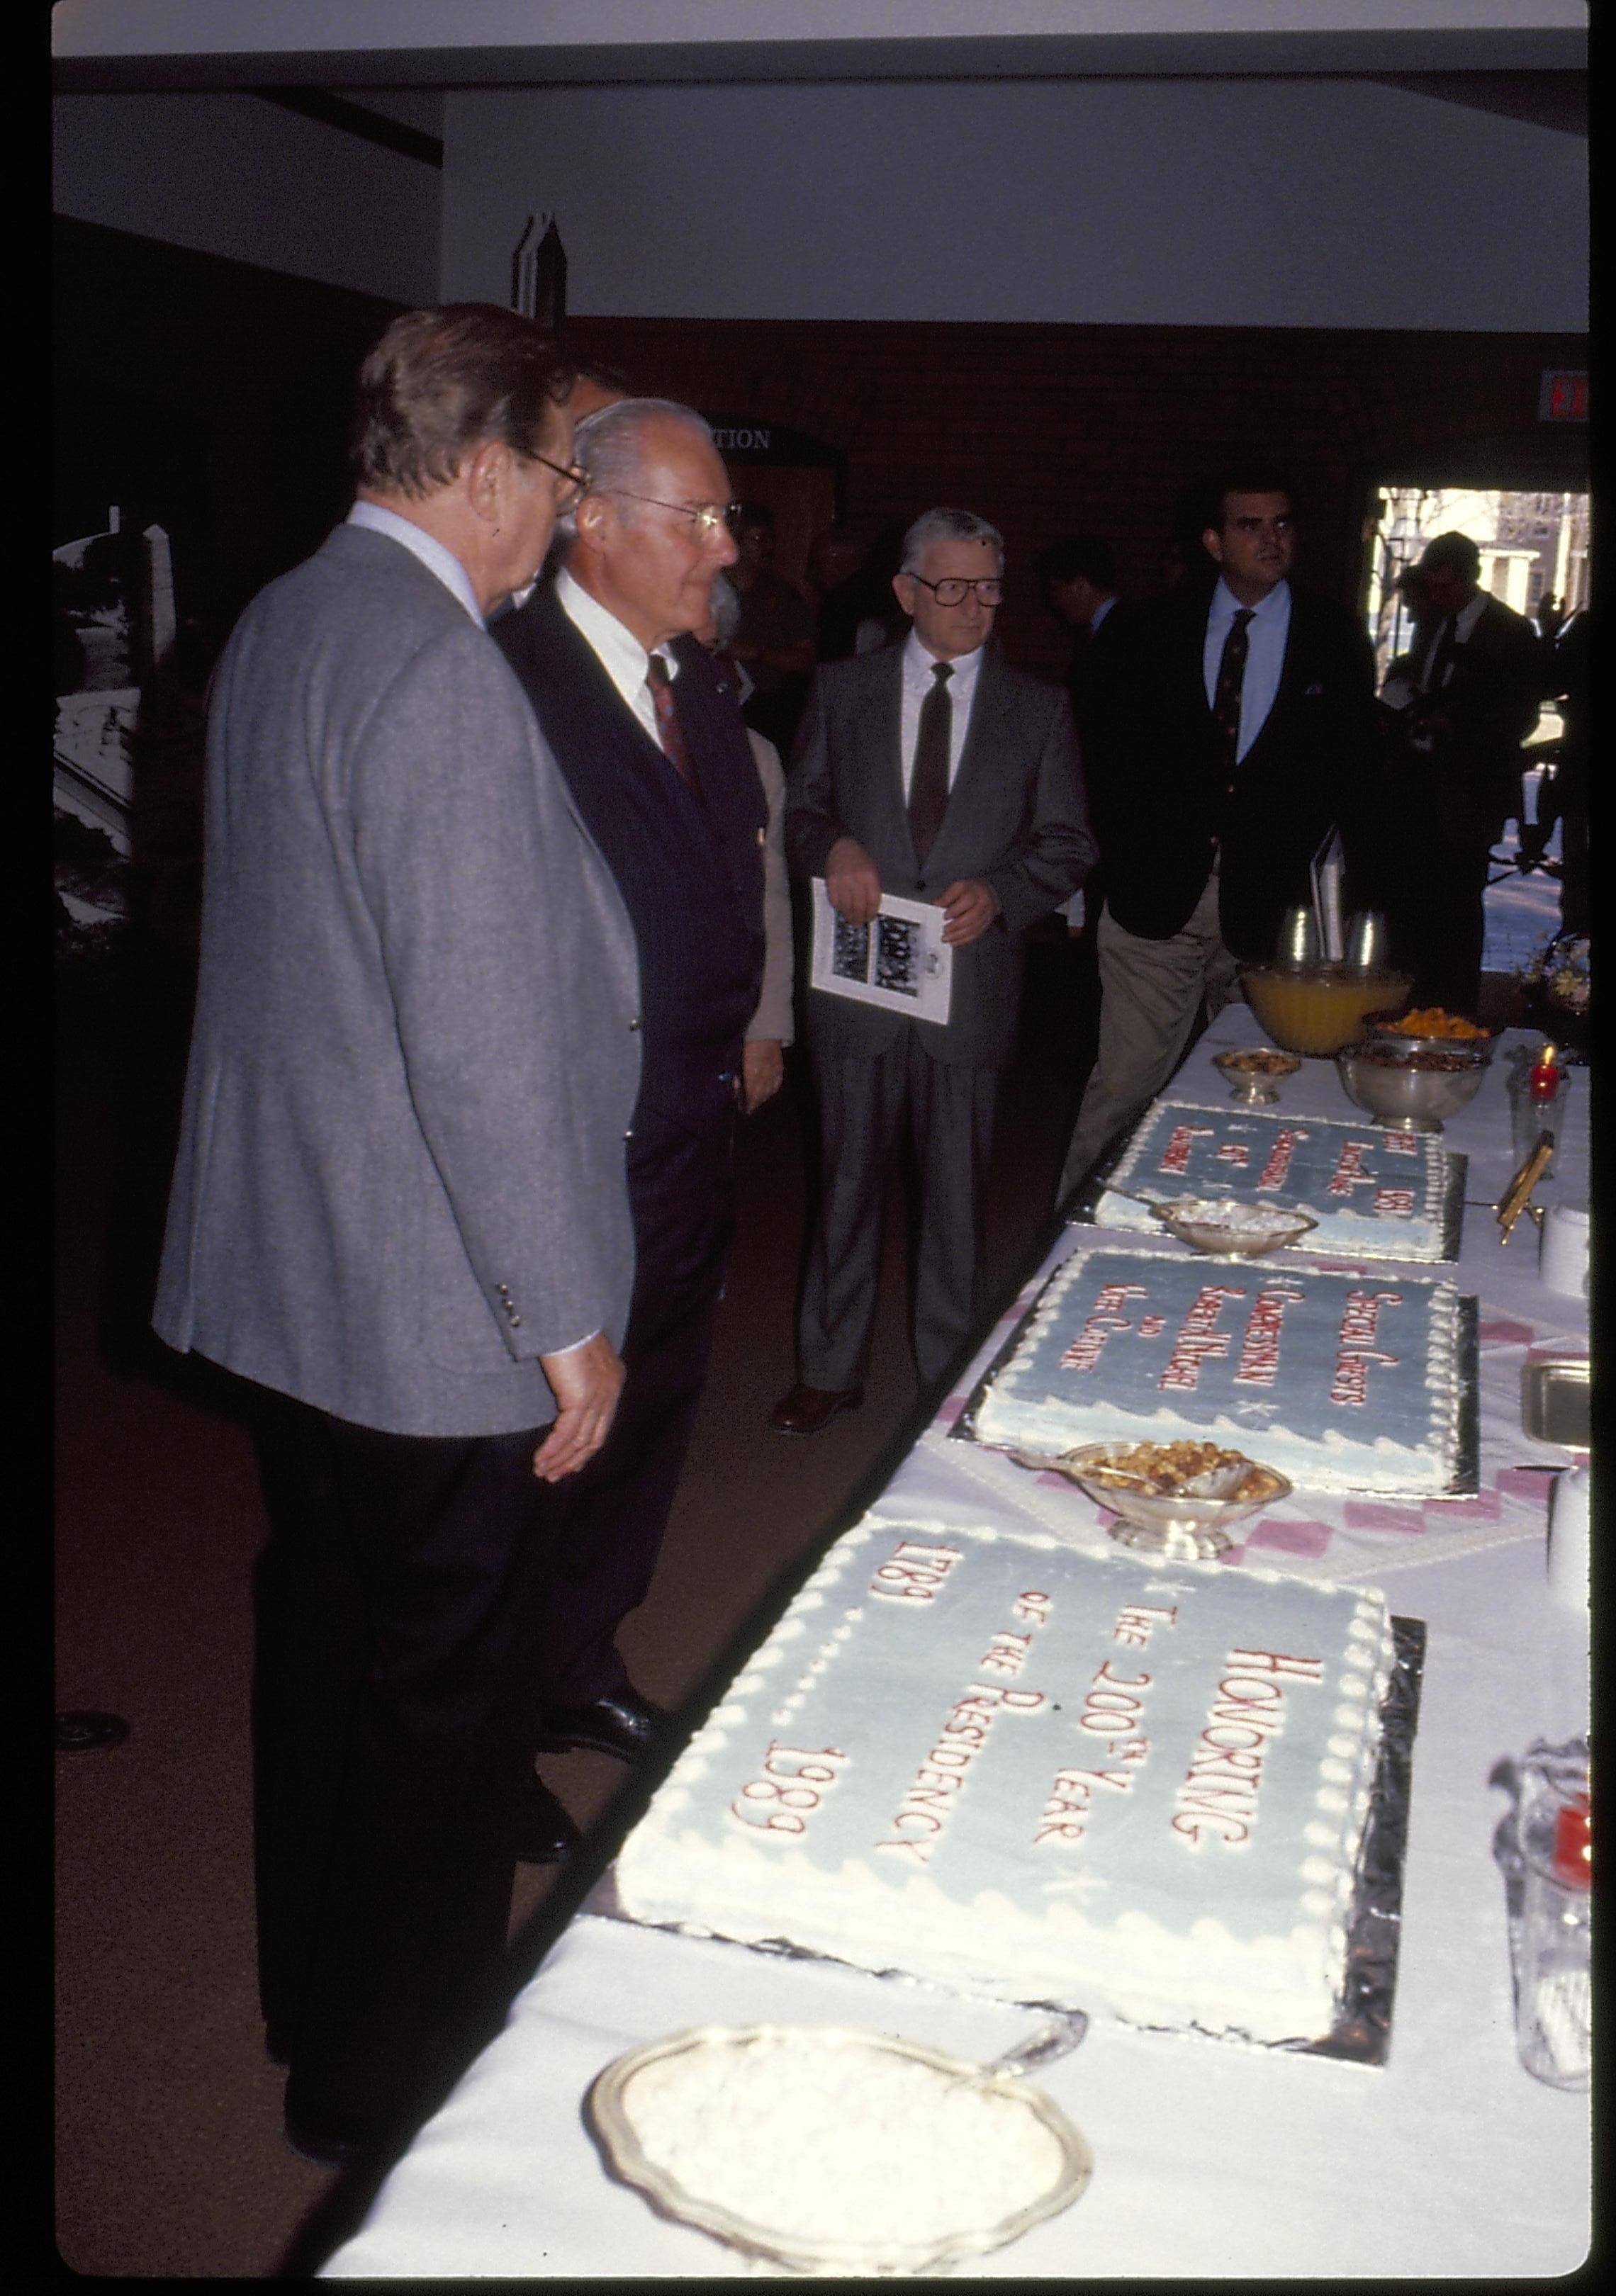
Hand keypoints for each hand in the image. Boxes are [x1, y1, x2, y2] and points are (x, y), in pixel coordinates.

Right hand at [532, 1334, 625, 1480]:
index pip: (602, 1424)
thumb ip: (576, 1371)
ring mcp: (598, 1397)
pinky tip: (540, 1460)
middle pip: (594, 1438)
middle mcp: (610, 1391)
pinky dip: (552, 1449)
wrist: (566, 1315)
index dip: (585, 1446)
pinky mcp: (580, 1399)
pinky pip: (565, 1434)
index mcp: (613, 1380)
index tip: (570, 1461)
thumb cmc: (566, 1326)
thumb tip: (564, 1382)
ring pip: (580, 1441)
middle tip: (555, 1475)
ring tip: (542, 1472)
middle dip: (573, 1460)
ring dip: (559, 1459)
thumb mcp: (577, 1351)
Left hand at [741, 1038, 784, 1112]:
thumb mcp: (740, 1059)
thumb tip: (736, 1087)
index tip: (745, 1109)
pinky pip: (777, 1084)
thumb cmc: (749, 1045)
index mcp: (753, 1072)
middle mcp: (765, 1075)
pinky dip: (772, 1091)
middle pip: (760, 1094)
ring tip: (757, 1103)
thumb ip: (738, 1074)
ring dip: (763, 1098)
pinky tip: (768, 1094)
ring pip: (769, 1091)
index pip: (751, 1092)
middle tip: (750, 1109)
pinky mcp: (780, 1069)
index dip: (749, 1102)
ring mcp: (774, 1073)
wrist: (765, 1034)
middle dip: (755, 1102)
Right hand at [825, 836, 881, 925]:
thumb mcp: (871, 870)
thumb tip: (870, 908)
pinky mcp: (831, 882)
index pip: (873, 901)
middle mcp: (857, 879)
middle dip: (859, 917)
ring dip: (849, 915)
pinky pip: (835, 901)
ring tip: (850, 919)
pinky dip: (838, 907)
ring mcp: (843, 881)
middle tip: (859, 923)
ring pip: (846, 906)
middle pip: (859, 906)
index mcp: (870, 876)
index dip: (871, 912)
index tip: (869, 917)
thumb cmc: (858, 859)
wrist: (841, 846)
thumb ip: (872, 888)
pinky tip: (841, 908)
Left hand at [938, 878, 1000, 944]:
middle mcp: (984, 903)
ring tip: (947, 938)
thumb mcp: (958, 887)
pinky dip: (963, 940)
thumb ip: (947, 896)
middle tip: (944, 930)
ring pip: (974, 928)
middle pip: (972, 917)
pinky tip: (954, 942)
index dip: (955, 910)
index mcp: (976, 891)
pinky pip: (976, 934)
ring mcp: (987, 915)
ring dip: (959, 935)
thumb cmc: (970, 890)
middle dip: (956, 925)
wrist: (987, 893)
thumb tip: (937, 904)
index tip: (944, 916)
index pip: (967, 901)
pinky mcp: (986, 924)